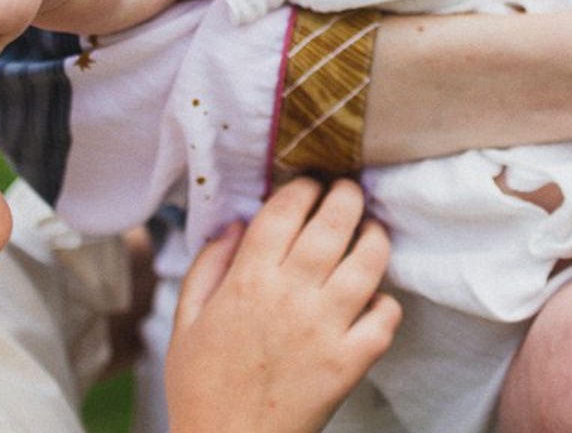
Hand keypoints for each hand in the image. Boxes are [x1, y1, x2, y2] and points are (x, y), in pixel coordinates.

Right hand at [166, 177, 400, 432]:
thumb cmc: (201, 388)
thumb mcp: (185, 323)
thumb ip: (208, 265)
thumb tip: (237, 223)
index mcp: (248, 281)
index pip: (286, 209)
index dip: (303, 186)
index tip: (310, 183)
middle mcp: (291, 296)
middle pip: (334, 222)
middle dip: (347, 195)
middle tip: (349, 190)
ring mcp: (325, 329)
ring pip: (369, 260)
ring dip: (375, 236)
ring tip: (371, 230)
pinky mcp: (349, 363)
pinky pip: (385, 318)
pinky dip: (386, 302)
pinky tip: (373, 298)